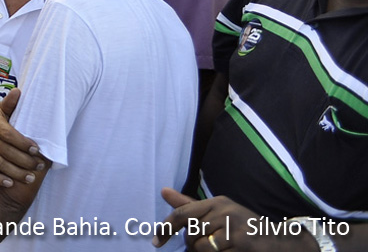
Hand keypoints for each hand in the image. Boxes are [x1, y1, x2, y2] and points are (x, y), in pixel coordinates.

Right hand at [0, 88, 43, 187]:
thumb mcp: (0, 108)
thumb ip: (9, 103)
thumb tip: (18, 92)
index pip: (8, 134)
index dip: (23, 143)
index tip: (36, 150)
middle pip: (6, 151)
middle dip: (24, 161)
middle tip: (39, 166)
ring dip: (15, 172)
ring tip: (30, 178)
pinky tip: (10, 184)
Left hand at [154, 189, 313, 250]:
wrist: (280, 241)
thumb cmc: (243, 226)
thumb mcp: (218, 212)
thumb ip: (190, 206)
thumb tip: (163, 191)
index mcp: (217, 203)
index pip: (182, 214)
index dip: (165, 228)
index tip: (156, 241)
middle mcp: (225, 212)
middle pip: (191, 235)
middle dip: (193, 245)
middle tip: (208, 246)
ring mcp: (235, 229)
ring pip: (201, 247)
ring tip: (220, 249)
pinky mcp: (242, 245)